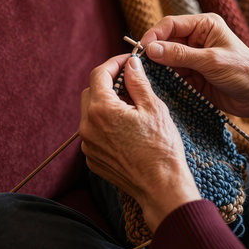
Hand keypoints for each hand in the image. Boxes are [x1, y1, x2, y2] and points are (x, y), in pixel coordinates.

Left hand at [80, 54, 200, 231]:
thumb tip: (131, 64)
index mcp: (101, 110)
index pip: (99, 74)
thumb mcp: (153, 108)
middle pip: (90, 92)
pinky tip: (125, 130)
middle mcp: (87, 126)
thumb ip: (137, 82)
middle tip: (129, 82)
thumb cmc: (161, 148)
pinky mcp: (92, 158)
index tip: (127, 61)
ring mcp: (88, 145)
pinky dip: (105, 125)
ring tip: (130, 108)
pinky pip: (93, 133)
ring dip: (105, 104)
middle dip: (107, 83)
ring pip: (90, 113)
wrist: (161, 187)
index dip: (113, 63)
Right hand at [141, 14, 248, 138]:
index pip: (171, 24)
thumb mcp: (210, 61)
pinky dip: (164, 78)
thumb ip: (180, 55)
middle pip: (166, 41)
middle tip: (140, 63)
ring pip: (166, 59)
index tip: (142, 48)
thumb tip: (151, 49)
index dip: (155, 34)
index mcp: (204, 26)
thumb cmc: (244, 72)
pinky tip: (156, 83)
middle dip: (153, 52)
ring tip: (146, 75)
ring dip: (157, 66)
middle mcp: (196, 39)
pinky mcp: (192, 75)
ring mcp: (193, 58)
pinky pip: (172, 74)